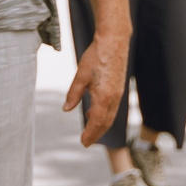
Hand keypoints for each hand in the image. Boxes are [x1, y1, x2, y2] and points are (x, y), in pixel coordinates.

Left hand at [62, 28, 128, 147]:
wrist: (114, 42)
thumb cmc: (96, 56)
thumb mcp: (81, 76)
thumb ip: (73, 94)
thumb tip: (66, 109)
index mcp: (103, 97)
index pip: (97, 122)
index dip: (90, 134)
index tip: (83, 142)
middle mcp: (114, 98)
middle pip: (106, 123)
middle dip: (96, 134)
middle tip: (86, 142)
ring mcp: (118, 94)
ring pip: (110, 116)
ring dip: (101, 125)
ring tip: (90, 130)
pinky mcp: (119, 89)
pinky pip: (112, 108)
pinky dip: (104, 115)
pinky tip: (94, 112)